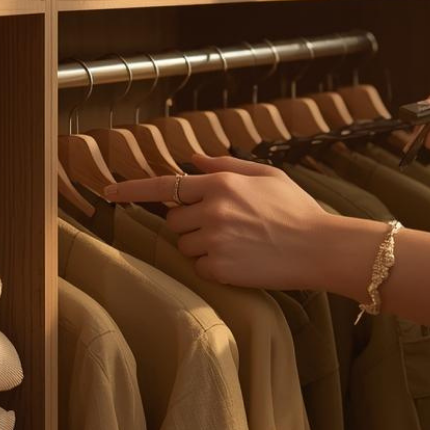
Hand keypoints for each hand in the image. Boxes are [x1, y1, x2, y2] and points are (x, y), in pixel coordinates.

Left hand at [103, 154, 333, 288]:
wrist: (321, 248)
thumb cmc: (296, 210)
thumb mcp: (265, 176)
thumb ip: (225, 166)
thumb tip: (194, 159)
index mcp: (222, 184)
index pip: (165, 184)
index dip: (132, 189)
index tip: (107, 191)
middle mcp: (213, 210)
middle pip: (174, 220)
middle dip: (190, 222)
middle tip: (224, 225)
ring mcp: (215, 241)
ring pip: (184, 245)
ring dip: (201, 245)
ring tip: (237, 243)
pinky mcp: (221, 269)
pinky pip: (199, 267)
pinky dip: (214, 266)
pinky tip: (241, 260)